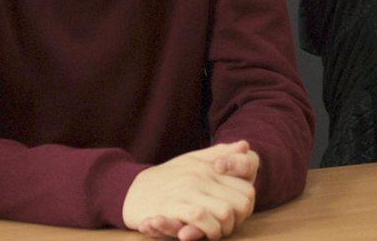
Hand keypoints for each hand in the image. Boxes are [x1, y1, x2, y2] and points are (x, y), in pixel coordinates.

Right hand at [123, 142, 257, 240]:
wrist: (130, 189)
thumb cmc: (165, 178)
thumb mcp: (192, 161)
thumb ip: (219, 154)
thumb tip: (244, 145)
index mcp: (208, 167)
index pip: (245, 186)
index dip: (247, 204)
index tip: (238, 213)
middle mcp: (200, 176)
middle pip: (240, 201)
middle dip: (240, 219)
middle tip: (230, 226)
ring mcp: (186, 190)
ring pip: (224, 211)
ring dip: (226, 227)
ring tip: (218, 231)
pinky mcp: (170, 205)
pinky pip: (199, 218)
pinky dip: (207, 229)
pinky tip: (205, 233)